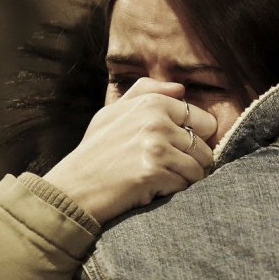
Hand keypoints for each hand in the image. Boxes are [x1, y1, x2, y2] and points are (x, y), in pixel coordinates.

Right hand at [44, 78, 216, 223]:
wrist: (74, 188)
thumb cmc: (95, 151)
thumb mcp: (113, 112)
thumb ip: (146, 92)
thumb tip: (181, 88)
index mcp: (152, 103)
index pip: (204, 121)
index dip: (195, 139)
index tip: (175, 149)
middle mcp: (156, 121)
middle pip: (205, 147)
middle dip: (192, 161)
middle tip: (168, 169)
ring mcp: (156, 146)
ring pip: (199, 167)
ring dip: (184, 178)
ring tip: (160, 179)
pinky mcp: (154, 172)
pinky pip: (185, 184)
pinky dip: (174, 190)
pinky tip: (152, 188)